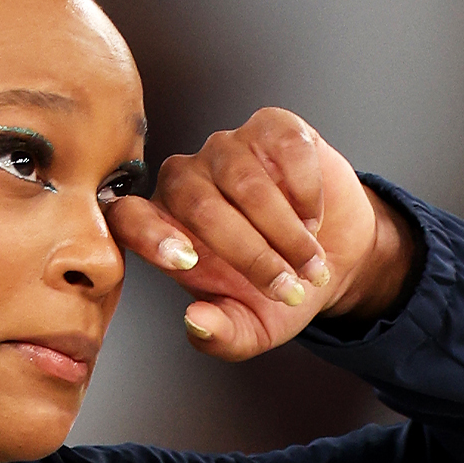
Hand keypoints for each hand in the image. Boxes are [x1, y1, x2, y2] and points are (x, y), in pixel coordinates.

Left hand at [106, 108, 412, 360]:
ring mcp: (228, 149)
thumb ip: (220, 335)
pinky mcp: (271, 128)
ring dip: (286, 231)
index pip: (129, 218)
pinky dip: (308, 193)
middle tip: (288, 287)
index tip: (186, 263)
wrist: (334, 255)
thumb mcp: (252, 328)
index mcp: (166, 228)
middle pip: (200, 207)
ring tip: (308, 262)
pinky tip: (313, 217)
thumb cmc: (280, 288)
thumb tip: (196, 323)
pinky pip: (286, 152)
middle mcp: (187, 180)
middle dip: (252, 255)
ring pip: (245, 181)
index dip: (150, 236)